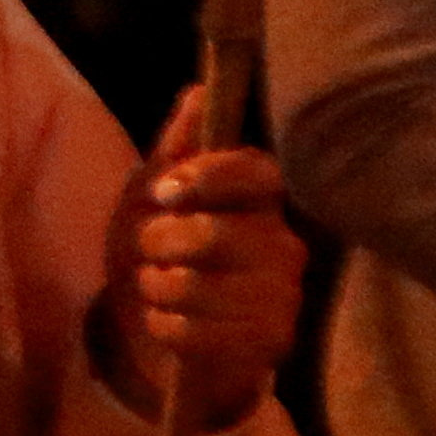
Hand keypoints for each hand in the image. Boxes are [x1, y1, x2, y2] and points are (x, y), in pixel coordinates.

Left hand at [103, 94, 303, 426]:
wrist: (169, 336)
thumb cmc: (163, 254)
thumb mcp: (152, 199)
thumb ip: (175, 151)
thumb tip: (197, 92)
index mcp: (261, 200)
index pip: (256, 173)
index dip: (208, 177)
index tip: (163, 193)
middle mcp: (284, 245)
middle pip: (213, 235)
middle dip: (159, 243)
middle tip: (151, 250)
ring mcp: (283, 298)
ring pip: (196, 288)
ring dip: (156, 288)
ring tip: (160, 288)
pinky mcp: (270, 344)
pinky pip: (194, 332)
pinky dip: (164, 327)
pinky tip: (172, 323)